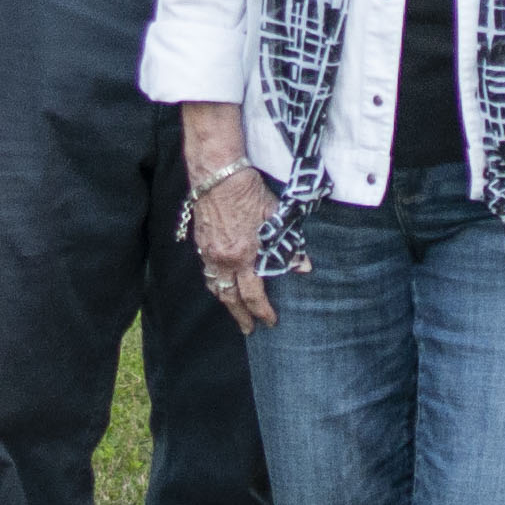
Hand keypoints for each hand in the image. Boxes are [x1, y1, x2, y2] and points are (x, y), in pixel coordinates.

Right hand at [190, 159, 281, 328]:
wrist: (217, 174)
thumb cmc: (248, 191)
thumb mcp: (274, 216)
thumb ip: (288, 245)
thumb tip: (304, 267)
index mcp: (245, 256)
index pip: (254, 295)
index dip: (262, 312)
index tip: (269, 322)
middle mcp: (224, 260)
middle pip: (231, 299)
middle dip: (240, 317)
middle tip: (248, 329)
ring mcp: (209, 253)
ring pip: (216, 287)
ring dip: (226, 302)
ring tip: (234, 311)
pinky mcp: (200, 243)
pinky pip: (207, 272)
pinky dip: (214, 283)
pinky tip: (220, 284)